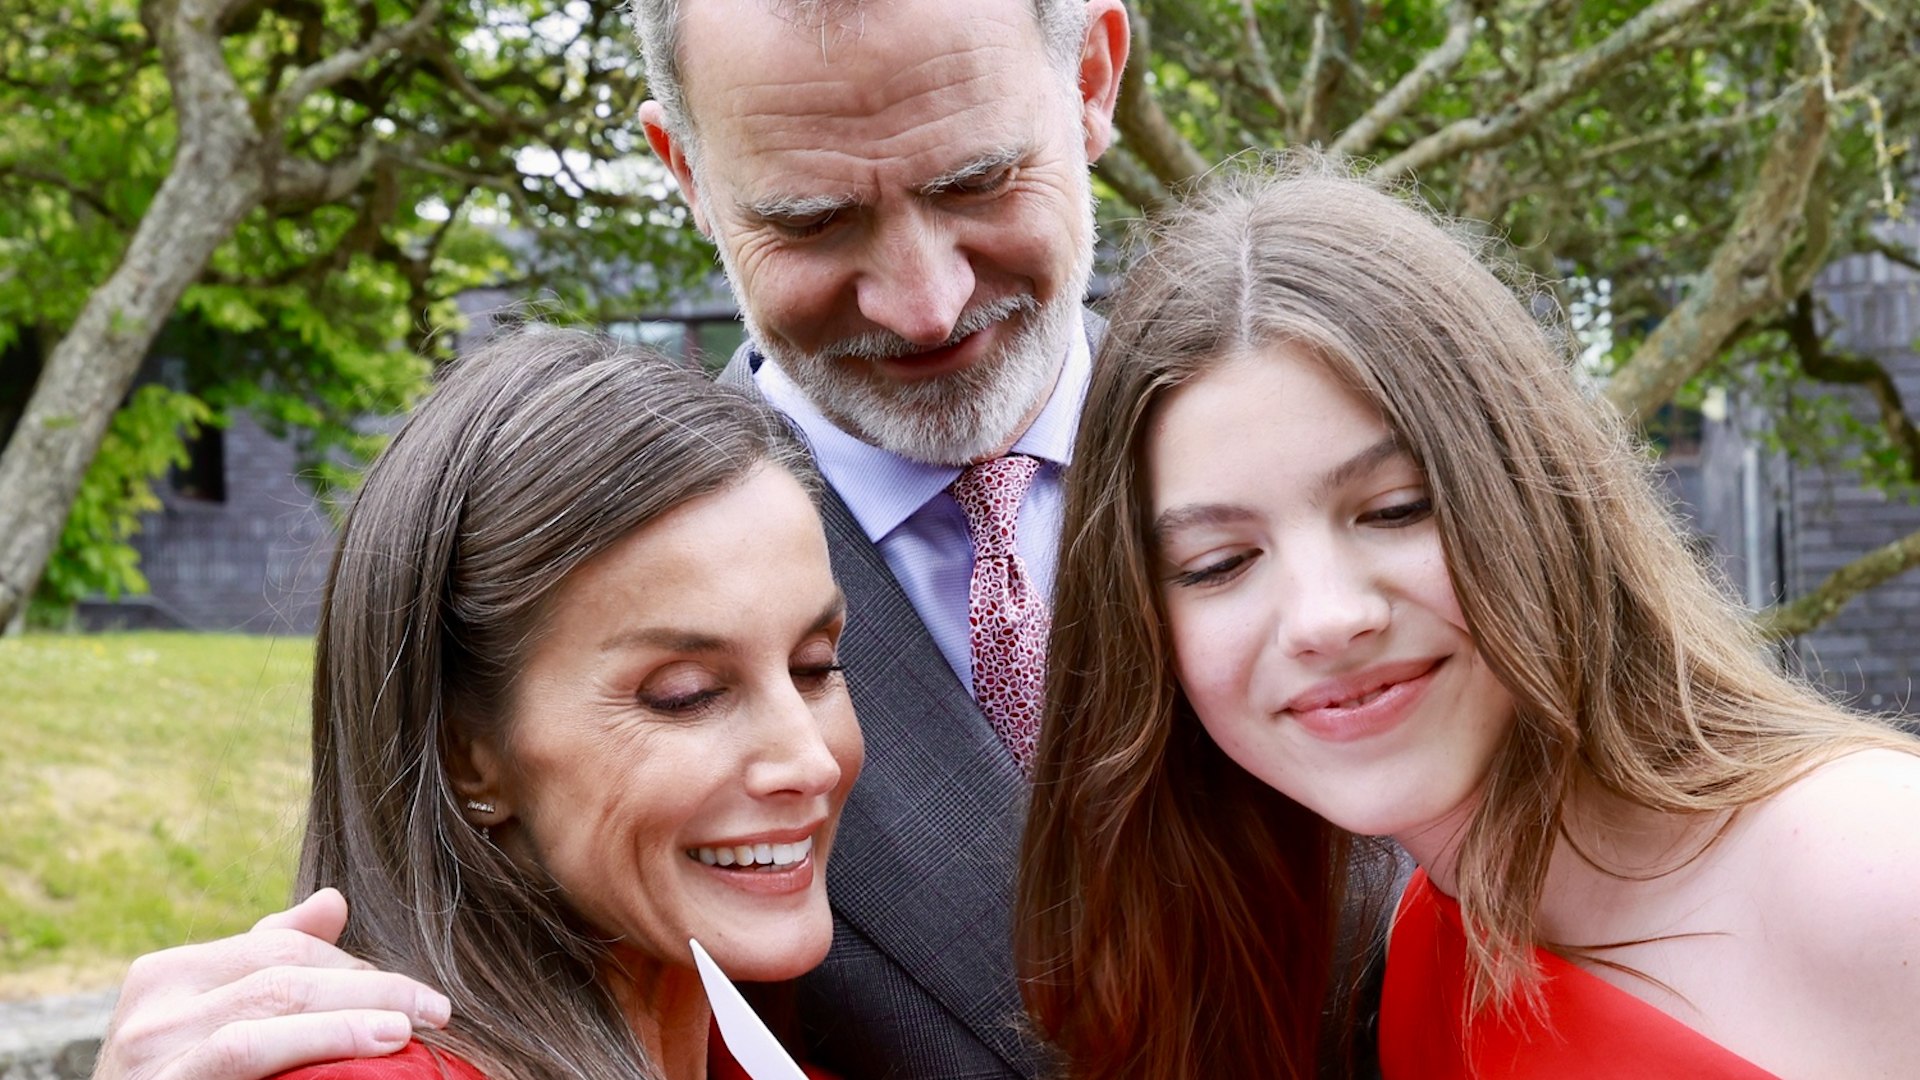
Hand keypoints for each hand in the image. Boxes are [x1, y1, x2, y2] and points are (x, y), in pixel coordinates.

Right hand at [91, 889, 450, 1079]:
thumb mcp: (212, 1024)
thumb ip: (265, 968)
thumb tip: (334, 900)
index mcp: (165, 975)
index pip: (278, 946)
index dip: (352, 962)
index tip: (406, 990)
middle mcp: (154, 1001)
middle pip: (286, 968)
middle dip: (371, 982)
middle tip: (433, 1006)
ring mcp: (153, 1046)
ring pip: (279, 999)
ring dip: (363, 1005)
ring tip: (420, 1020)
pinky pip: (251, 1047)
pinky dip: (326, 1035)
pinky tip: (380, 1039)